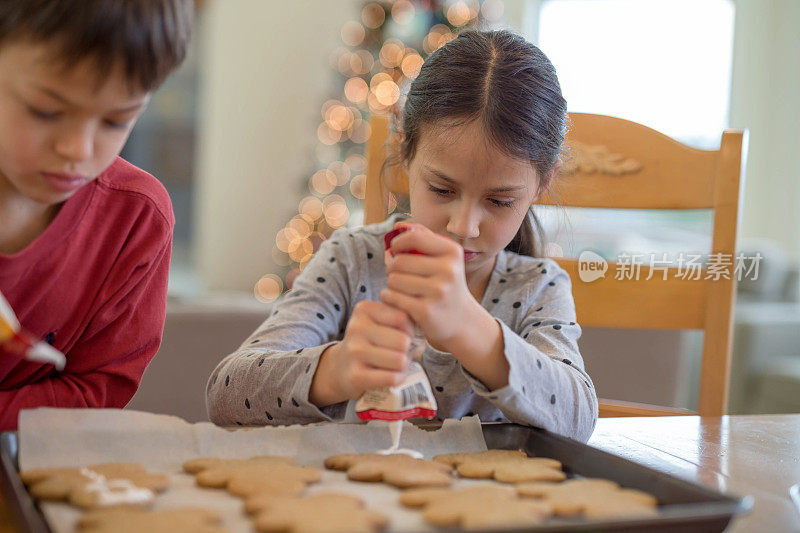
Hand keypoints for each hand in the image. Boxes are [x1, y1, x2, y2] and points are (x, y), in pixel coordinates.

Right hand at [309, 300, 413, 405]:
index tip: (405, 336)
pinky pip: (392, 378)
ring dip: (404, 365)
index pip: (403, 318)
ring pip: (400, 360)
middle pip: (403, 341)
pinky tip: (393, 376)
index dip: (411, 330)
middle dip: (408, 350)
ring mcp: (355, 352)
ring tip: (397, 365)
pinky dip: (398, 378)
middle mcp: (357, 328)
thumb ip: (401, 322)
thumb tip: (421, 342)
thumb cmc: (369, 342)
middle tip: (401, 353)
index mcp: (364, 310)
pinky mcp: (356, 376)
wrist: (340, 367)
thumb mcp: (379, 323)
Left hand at [380, 223, 480, 352]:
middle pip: (399, 261)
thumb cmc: (446, 284)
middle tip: (396, 274)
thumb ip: (423, 238)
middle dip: (391, 268)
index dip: (398, 242)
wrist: (462, 320)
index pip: (413, 237)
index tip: (395, 250)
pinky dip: (389, 298)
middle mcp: (448, 270)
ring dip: (391, 284)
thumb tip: (398, 225)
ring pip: (393, 280)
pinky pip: (393, 297)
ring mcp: (438, 292)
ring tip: (400, 289)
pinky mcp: (426, 311)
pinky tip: (397, 300)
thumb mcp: (443, 258)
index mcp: (452, 252)